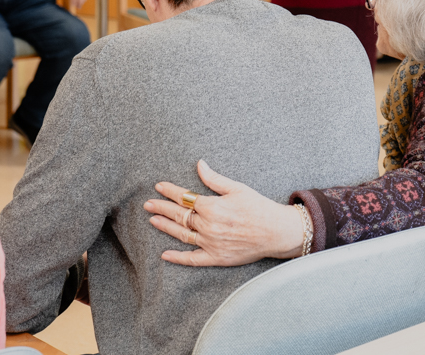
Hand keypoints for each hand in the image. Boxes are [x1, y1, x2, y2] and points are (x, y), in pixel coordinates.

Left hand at [143, 160, 304, 266]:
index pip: (184, 198)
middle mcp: (207, 226)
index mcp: (212, 207)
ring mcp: (210, 243)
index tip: (158, 187)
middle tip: (147, 204)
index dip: (169, 191)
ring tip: (153, 220)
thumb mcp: (237, 188)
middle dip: (161, 208)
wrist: (276, 232)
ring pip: (181, 235)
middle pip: (179, 216)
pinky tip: (164, 255)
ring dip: (165, 227)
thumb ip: (214, 179)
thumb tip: (199, 165)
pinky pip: (192, 259)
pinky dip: (177, 258)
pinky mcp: (216, 258)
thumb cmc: (259, 207)